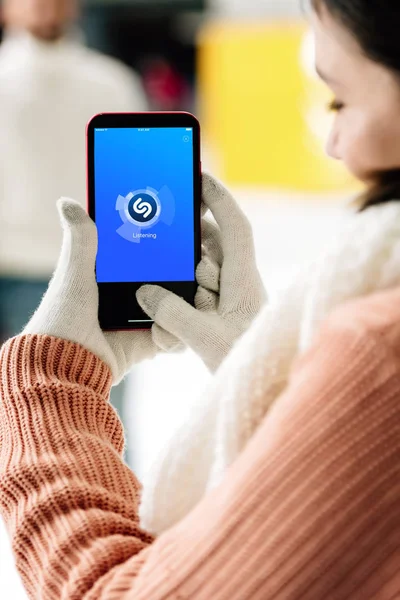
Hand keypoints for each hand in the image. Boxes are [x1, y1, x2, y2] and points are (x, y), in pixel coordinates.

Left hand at [23, 200, 182, 383]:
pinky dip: (177, 331)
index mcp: (111, 274)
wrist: (64, 369)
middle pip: (170, 274)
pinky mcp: (149, 341)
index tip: (186, 220)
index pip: (146, 249)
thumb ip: (81, 241)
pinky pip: (176, 333)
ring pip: (179, 303)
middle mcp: (130, 294)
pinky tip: (171, 325)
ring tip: (200, 286)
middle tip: (202, 257)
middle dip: (190, 267)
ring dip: (191, 298)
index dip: (167, 237)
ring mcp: (142, 318)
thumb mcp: (73, 275)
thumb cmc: (62, 320)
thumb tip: (67, 202)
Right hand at [137, 174, 266, 371]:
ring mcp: (234, 301)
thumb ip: (172, 313)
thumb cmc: (246, 364)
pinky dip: (185, 301)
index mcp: (246, 282)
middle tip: (165, 243)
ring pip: (205, 273)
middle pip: (215, 247)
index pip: (236, 228)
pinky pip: (201, 295)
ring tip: (170, 305)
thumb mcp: (205, 339)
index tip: (199, 177)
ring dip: (185, 280)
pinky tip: (172, 322)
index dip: (219, 199)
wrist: (267, 393)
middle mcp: (242, 285)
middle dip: (190, 245)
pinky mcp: (225, 316)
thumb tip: (147, 292)